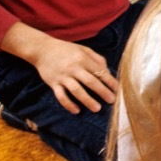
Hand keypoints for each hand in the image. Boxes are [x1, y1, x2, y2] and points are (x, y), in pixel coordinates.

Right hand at [0, 22, 117, 114]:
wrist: (42, 49)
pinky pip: (61, 96)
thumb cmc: (67, 50)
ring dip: (88, 100)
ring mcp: (63, 76)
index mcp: (83, 59)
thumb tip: (108, 71)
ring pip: (76, 90)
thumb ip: (97, 59)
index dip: (110, 81)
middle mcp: (74, 68)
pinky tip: (76, 110)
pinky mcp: (53, 83)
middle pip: (91, 82)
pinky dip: (68, 104)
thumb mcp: (84, 49)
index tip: (117, 90)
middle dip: (103, 92)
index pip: (100, 72)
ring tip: (97, 108)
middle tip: (112, 100)